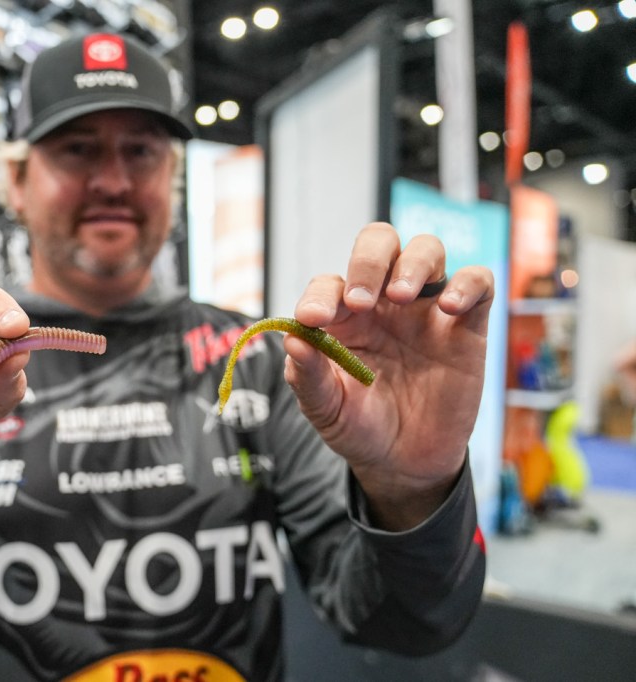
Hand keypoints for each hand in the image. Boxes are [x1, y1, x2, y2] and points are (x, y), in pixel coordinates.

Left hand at [282, 223, 493, 528]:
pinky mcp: (466, 325)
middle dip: (368, 261)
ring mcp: (425, 309)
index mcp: (342, 316)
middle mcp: (383, 302)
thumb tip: (292, 338)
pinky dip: (467, 284)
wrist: (404, 463)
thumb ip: (307, 374)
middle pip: (379, 243)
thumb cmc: (358, 426)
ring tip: (401, 296)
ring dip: (413, 264)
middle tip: (360, 301)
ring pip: (428, 250)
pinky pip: (477, 282)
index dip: (319, 295)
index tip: (313, 319)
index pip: (329, 283)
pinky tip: (449, 309)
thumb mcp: (325, 408)